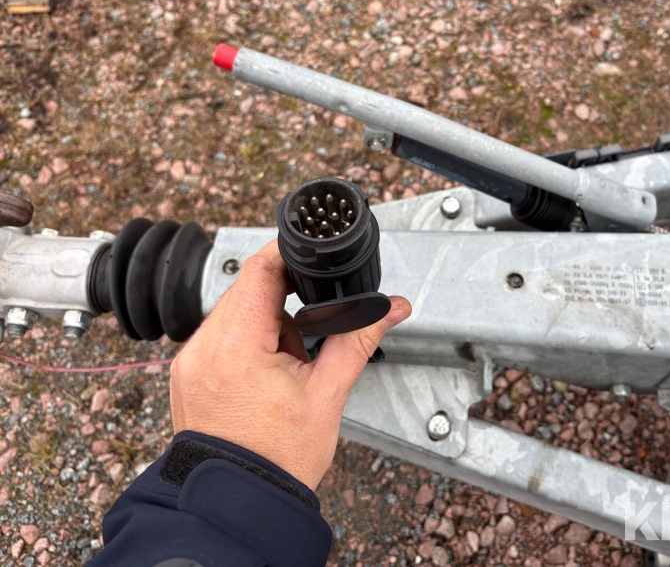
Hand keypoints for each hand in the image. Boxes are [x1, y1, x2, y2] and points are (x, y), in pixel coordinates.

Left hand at [169, 239, 410, 488]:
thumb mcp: (327, 394)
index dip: (289, 254)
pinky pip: (221, 339)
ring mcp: (190, 362)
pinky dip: (247, 346)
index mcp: (236, 345)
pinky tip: (265, 378)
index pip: (260, 270)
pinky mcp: (189, 375)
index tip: (311, 253)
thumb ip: (358, 339)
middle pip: (249, 292)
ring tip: (286, 371)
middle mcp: (202, 347)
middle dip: (284, 306)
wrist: (238, 505)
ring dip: (265, 328)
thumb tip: (391, 307)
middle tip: (306, 343)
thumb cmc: (276, 460)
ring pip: (235, 315)